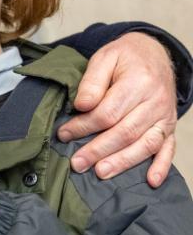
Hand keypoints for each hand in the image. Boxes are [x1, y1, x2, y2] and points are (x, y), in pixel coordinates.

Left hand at [57, 32, 176, 186]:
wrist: (155, 53)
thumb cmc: (125, 57)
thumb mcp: (104, 57)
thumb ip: (92, 81)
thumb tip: (82, 105)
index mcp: (138, 83)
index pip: (107, 113)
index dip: (84, 126)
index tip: (64, 134)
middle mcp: (155, 102)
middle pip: (125, 132)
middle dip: (98, 150)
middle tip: (77, 163)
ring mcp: (165, 116)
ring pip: (145, 144)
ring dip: (123, 162)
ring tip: (101, 173)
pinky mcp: (170, 126)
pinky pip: (168, 148)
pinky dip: (161, 166)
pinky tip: (151, 181)